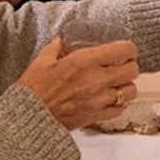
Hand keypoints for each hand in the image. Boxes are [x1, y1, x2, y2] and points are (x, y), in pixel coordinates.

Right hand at [17, 38, 140, 129]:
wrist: (26, 119)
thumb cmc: (33, 90)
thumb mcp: (42, 61)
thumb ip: (56, 47)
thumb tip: (63, 39)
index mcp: (84, 61)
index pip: (123, 50)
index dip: (129, 49)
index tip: (126, 50)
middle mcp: (96, 79)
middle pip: (132, 70)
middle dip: (130, 66)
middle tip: (122, 66)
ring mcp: (98, 100)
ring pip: (130, 91)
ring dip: (126, 86)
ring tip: (118, 84)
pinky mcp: (96, 116)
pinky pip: (119, 109)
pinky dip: (118, 104)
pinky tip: (109, 100)